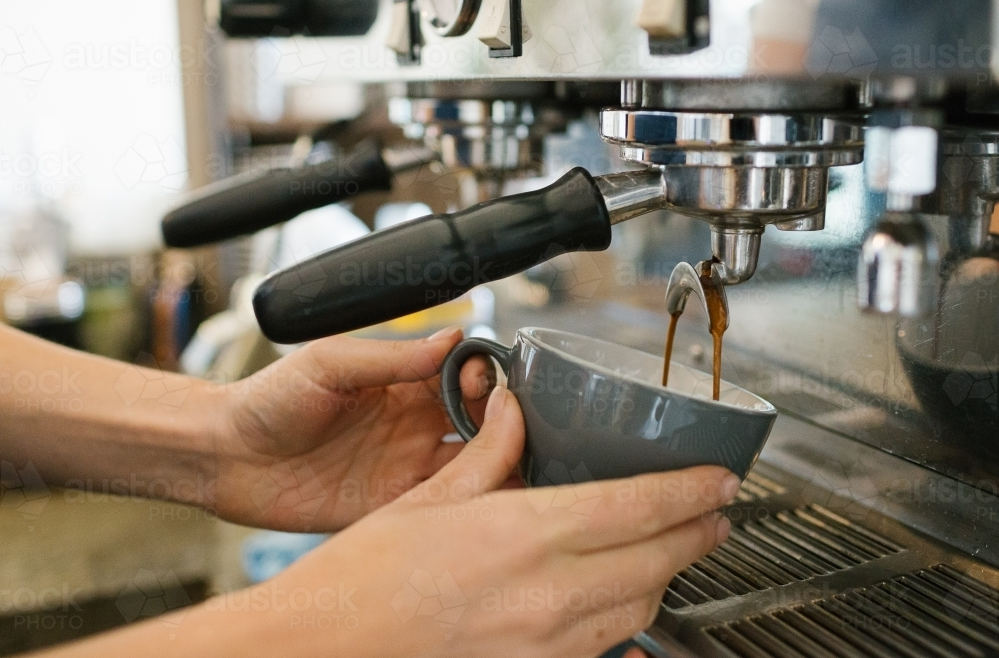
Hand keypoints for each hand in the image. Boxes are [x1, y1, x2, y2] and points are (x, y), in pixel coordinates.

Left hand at [213, 327, 496, 531]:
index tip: (488, 383)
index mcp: (400, 385)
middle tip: (513, 426)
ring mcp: (403, 468)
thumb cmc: (267, 400)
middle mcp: (410, 426)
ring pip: (471, 466)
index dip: (483, 379)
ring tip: (520, 464)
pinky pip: (440, 507)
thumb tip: (452, 340)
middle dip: (503, 422)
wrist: (224, 456)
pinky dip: (468, 504)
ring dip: (497, 464)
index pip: (462, 378)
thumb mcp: (330, 364)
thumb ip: (392, 357)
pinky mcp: (390, 507)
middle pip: (479, 423)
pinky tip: (487, 501)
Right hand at [245, 387, 738, 657]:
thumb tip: (510, 407)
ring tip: (677, 551)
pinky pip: (604, 649)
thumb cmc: (360, 579)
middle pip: (657, 562)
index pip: (639, 509)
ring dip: (667, 576)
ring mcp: (546, 646)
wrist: (321, 651)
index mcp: (525, 535)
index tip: (721, 481)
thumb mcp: (428, 499)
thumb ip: (488, 452)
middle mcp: (549, 596)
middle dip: (699, 534)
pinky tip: (623, 607)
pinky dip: (626, 623)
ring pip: (640, 609)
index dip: (692, 492)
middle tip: (717, 515)